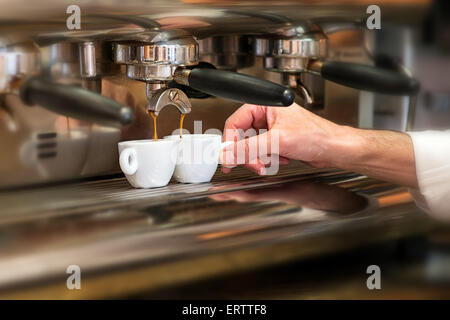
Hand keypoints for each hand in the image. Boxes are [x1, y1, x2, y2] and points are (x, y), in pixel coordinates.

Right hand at [220, 102, 343, 174]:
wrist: (334, 149)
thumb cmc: (316, 136)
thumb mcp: (277, 141)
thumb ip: (248, 149)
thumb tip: (227, 154)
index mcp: (264, 105)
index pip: (235, 122)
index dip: (230, 142)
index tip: (228, 157)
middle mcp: (267, 115)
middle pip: (242, 136)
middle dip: (247, 154)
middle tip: (251, 165)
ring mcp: (272, 128)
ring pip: (251, 146)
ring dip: (258, 158)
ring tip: (269, 164)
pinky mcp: (277, 140)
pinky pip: (262, 152)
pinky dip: (268, 159)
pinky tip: (281, 160)